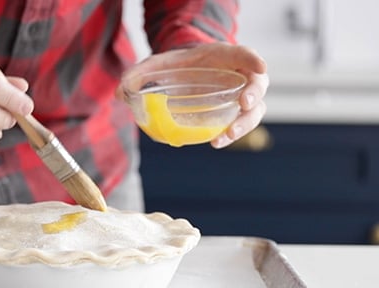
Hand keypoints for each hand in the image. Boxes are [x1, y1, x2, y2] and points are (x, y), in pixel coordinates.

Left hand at [117, 43, 268, 148]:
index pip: (244, 54)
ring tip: (227, 135)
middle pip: (257, 84)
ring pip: (255, 109)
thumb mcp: (157, 65)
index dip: (253, 59)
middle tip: (244, 104)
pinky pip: (241, 123)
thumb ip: (139, 74)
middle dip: (254, 94)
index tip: (259, 66)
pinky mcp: (234, 113)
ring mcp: (239, 95)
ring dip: (245, 123)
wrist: (184, 72)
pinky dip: (233, 134)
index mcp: (222, 56)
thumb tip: (120, 92)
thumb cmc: (176, 65)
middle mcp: (236, 75)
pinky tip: (216, 142)